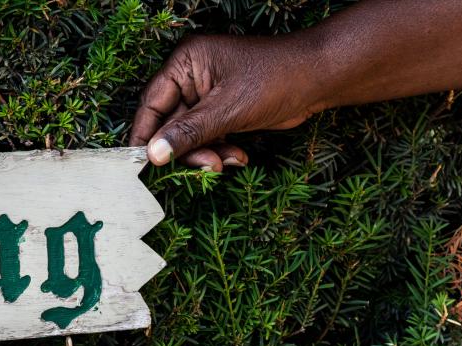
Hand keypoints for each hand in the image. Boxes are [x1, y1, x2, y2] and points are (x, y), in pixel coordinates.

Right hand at [130, 35, 318, 170]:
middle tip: (205, 166)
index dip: (145, 136)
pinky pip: (208, 138)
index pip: (152, 104)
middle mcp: (192, 77)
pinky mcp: (222, 112)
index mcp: (186, 63)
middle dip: (187, 150)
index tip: (142, 165)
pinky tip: (238, 157)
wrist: (319, 79)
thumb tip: (154, 154)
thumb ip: (188, 133)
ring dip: (206, 154)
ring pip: (189, 136)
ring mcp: (207, 95)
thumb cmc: (276, 79)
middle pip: (170, 124)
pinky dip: (219, 151)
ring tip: (225, 162)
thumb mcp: (228, 110)